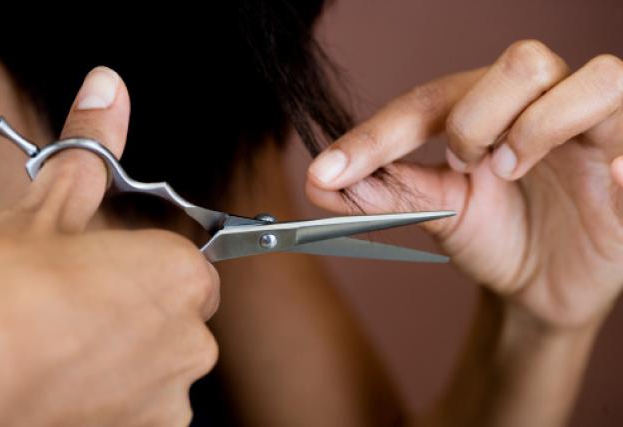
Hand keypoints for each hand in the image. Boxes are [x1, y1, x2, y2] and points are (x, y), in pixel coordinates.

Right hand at [0, 67, 218, 425]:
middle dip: (143, 310)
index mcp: (180, 273)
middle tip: (88, 311)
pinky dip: (124, 396)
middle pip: (181, 315)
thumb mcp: (48, 210)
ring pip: (166, 362)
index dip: (148, 268)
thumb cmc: (9, 292)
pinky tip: (79, 384)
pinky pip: (152, 404)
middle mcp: (193, 333)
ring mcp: (175, 389)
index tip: (115, 275)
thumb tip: (108, 88)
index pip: (190, 266)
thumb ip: (91, 147)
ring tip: (76, 349)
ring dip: (134, 356)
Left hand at [306, 40, 622, 329]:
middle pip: (522, 61)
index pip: (431, 100)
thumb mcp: (437, 213)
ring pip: (592, 78)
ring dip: (540, 124)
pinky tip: (597, 175)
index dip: (377, 135)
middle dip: (479, 115)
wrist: (541, 289)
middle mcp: (541, 106)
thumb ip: (384, 193)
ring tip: (512, 169)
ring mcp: (594, 132)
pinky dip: (611, 152)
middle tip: (464, 162)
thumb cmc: (494, 238)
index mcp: (487, 110)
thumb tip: (318, 184)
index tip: (327, 173)